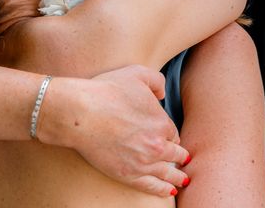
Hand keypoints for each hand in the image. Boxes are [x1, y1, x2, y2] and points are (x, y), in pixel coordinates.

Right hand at [38, 65, 189, 196]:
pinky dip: (163, 189)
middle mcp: (157, 145)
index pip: (172, 132)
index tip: (167, 136)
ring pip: (168, 173)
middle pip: (174, 154)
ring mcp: (143, 162)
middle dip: (179, 156)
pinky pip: (152, 186)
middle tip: (182, 159)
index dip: (169, 133)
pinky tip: (169, 191)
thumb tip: (162, 95)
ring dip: (177, 177)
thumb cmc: (106, 90)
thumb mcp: (136, 73)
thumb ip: (156, 80)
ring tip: (183, 180)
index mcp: (161, 122)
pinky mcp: (128, 175)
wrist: (81, 113)